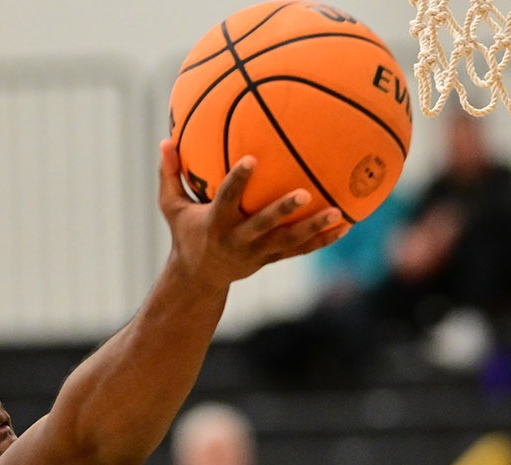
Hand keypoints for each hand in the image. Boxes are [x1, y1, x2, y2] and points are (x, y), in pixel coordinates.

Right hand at [158, 141, 346, 288]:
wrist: (199, 278)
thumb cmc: (187, 233)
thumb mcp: (171, 207)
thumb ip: (170, 175)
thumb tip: (165, 140)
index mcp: (215, 224)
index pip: (226, 199)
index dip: (238, 181)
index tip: (251, 159)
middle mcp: (238, 240)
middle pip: (263, 226)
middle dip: (282, 210)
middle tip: (304, 193)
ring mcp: (258, 253)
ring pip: (289, 242)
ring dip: (314, 228)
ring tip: (338, 213)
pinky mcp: (272, 259)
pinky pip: (301, 250)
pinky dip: (322, 240)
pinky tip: (345, 226)